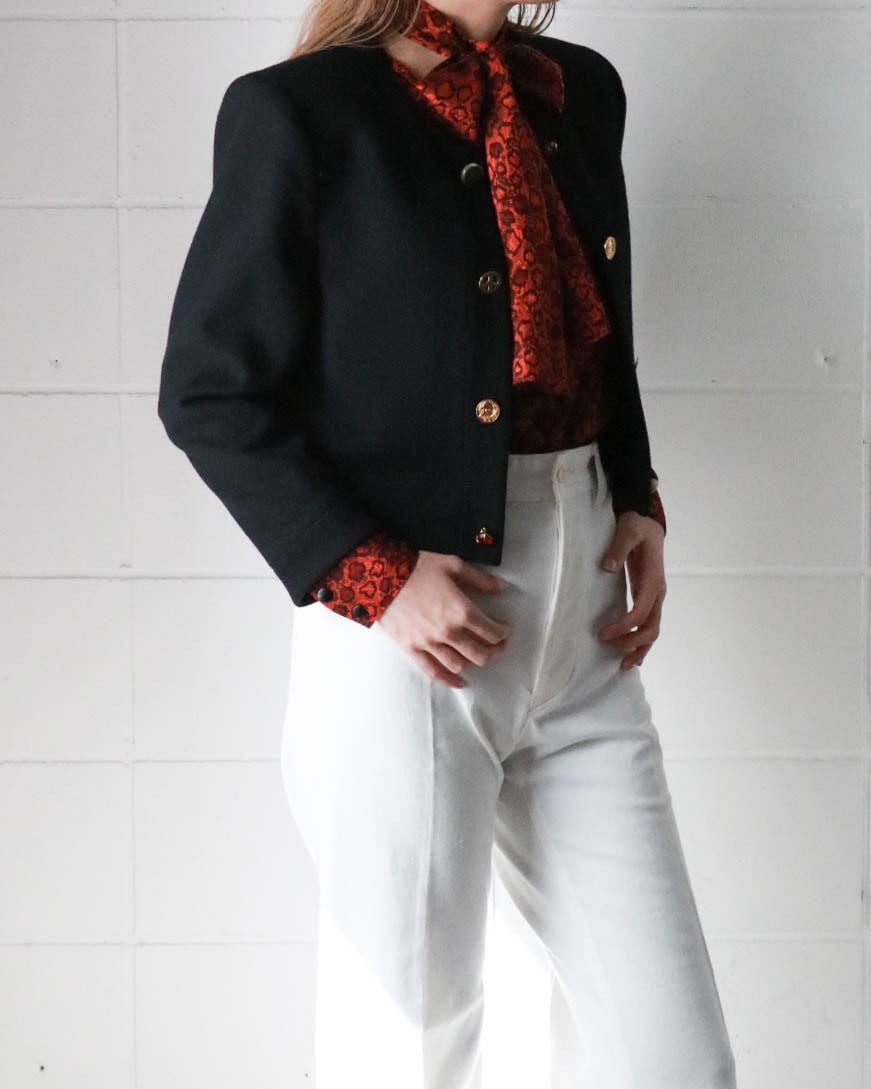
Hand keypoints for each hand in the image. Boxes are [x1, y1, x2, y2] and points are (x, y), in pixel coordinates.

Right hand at [376, 551, 510, 688]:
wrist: (381, 575)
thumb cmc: (418, 568)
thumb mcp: (453, 565)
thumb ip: (480, 579)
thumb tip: (501, 588)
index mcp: (462, 611)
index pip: (492, 631)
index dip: (503, 633)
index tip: (504, 629)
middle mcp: (448, 632)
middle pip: (481, 653)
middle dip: (495, 651)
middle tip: (497, 645)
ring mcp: (429, 644)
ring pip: (460, 665)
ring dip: (474, 664)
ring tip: (479, 657)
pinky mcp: (412, 649)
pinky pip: (433, 671)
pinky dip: (449, 680)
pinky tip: (460, 682)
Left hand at [597, 511, 665, 669]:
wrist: (648, 524)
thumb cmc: (636, 527)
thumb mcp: (627, 530)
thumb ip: (618, 547)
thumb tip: (607, 567)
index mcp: (653, 580)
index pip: (641, 612)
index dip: (624, 627)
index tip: (603, 634)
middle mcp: (658, 592)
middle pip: (652, 628)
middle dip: (632, 642)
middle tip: (609, 648)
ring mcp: (655, 597)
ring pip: (653, 630)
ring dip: (639, 649)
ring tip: (623, 666)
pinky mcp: (648, 598)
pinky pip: (649, 624)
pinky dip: (642, 641)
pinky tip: (631, 654)